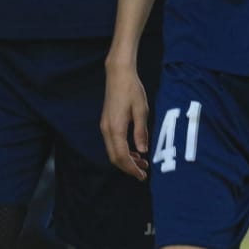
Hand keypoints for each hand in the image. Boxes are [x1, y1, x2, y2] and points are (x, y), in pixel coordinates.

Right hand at [100, 63, 150, 180]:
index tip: (143, 176)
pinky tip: (134, 150)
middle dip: (128, 168)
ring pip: (113, 151)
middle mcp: (107, 129)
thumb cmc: (132, 89)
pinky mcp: (106, 122)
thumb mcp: (141, 110)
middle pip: (114, 157)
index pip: (122, 156)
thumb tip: (143, 151)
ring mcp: (105, 126)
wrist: (118, 74)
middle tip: (143, 173)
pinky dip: (122, 150)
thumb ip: (141, 132)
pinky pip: (112, 143)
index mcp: (116, 128)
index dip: (132, 169)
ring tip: (142, 163)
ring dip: (126, 160)